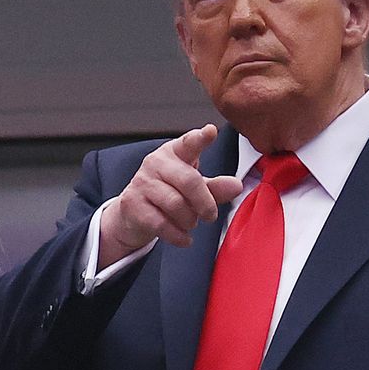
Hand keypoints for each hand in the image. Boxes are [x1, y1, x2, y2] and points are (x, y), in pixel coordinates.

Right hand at [99, 125, 245, 262]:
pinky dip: (178, 235)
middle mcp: (155, 162)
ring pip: (175, 204)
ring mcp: (142, 182)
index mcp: (174, 152)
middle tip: (211, 215)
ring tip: (190, 223)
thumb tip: (237, 186)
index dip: (200, 138)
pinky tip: (184, 238)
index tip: (211, 131)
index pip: (189, 143)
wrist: (133, 213)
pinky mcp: (132, 204)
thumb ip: (216, 187)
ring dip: (189, 220)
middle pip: (189, 181)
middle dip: (205, 203)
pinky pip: (162, 223)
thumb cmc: (169, 194)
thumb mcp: (195, 188)